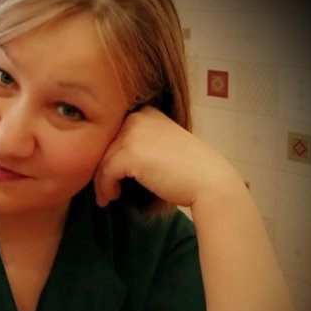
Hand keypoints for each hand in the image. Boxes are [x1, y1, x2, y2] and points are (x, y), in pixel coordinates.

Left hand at [93, 106, 241, 208]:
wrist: (209, 183)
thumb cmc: (188, 172)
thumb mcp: (162, 147)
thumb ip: (139, 145)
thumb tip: (109, 159)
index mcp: (147, 113)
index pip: (114, 134)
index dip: (109, 156)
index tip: (110, 175)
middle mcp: (139, 117)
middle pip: (105, 146)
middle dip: (102, 169)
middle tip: (105, 189)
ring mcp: (133, 133)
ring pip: (102, 160)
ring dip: (101, 181)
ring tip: (107, 197)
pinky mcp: (129, 153)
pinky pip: (105, 172)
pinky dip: (104, 188)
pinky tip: (110, 197)